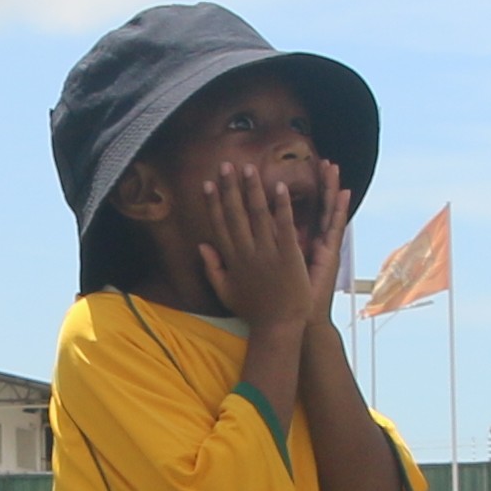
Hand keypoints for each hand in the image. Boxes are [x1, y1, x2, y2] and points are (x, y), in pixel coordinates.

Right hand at [188, 163, 334, 340]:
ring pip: (257, 215)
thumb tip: (202, 245)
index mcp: (232, 259)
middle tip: (226, 165)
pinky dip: (280, 206)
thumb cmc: (255, 311)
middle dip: (229, 188)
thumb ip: (213, 268)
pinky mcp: (288, 255)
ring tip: (249, 168)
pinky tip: (279, 186)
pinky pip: (283, 226)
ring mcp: (267, 253)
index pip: (219, 225)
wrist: (279, 326)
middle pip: (235, 214)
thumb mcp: (227, 292)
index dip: (213, 203)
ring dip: (252, 190)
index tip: (208, 183)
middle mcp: (246, 252)